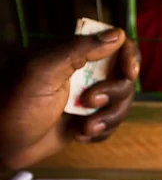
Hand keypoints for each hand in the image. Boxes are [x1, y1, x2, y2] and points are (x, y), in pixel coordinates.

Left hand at [0, 28, 138, 168]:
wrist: (0, 144)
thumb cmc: (13, 104)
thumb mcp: (42, 71)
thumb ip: (79, 50)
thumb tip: (117, 35)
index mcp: (74, 54)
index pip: (116, 45)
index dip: (129, 56)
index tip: (129, 73)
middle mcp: (85, 74)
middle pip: (124, 78)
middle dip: (113, 95)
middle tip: (90, 103)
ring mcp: (88, 98)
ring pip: (122, 104)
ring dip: (108, 119)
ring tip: (84, 128)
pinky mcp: (88, 120)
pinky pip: (112, 124)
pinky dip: (101, 132)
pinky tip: (80, 134)